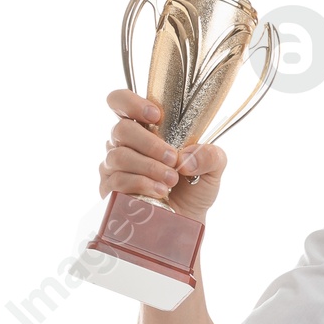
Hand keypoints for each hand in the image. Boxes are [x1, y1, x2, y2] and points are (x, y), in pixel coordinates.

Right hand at [100, 89, 226, 222]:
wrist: (188, 222)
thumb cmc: (194, 188)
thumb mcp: (213, 168)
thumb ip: (210, 154)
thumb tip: (187, 157)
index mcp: (143, 128)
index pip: (120, 102)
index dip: (132, 103)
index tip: (156, 116)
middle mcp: (123, 144)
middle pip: (121, 129)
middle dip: (149, 143)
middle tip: (172, 159)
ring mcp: (113, 168)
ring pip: (120, 156)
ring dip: (148, 167)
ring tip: (171, 180)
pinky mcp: (110, 192)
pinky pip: (118, 181)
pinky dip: (141, 184)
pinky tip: (159, 192)